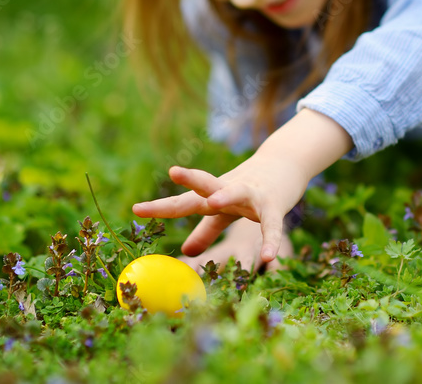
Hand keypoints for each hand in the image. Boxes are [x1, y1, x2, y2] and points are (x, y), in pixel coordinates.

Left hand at [132, 153, 308, 263]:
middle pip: (207, 184)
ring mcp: (252, 195)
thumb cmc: (249, 190)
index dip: (160, 206)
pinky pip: (272, 224)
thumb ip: (206, 230)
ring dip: (226, 195)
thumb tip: (186, 251)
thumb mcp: (225, 211)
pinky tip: (270, 257)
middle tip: (174, 171)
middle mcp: (228, 191)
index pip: (183, 201)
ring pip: (238, 192)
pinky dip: (271, 239)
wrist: (285, 165)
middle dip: (191, 179)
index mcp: (212, 195)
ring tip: (213, 202)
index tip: (136, 209)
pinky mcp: (274, 204)